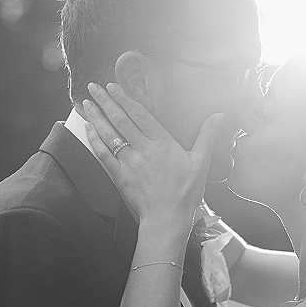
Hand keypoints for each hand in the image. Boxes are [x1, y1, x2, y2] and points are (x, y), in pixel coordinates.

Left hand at [82, 83, 223, 224]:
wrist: (167, 219)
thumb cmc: (185, 194)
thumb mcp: (201, 163)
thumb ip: (207, 136)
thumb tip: (219, 116)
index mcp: (163, 143)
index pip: (140, 115)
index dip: (125, 99)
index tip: (113, 86)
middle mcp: (143, 150)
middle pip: (120, 120)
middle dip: (105, 101)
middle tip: (94, 88)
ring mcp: (129, 163)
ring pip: (109, 134)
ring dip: (96, 117)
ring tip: (86, 103)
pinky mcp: (119, 176)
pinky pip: (103, 154)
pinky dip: (94, 140)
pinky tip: (88, 129)